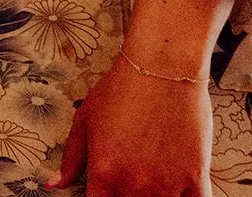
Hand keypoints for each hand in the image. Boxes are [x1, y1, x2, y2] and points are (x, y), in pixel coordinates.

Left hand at [53, 54, 211, 194]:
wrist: (163, 67)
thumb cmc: (122, 89)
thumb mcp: (85, 120)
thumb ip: (72, 158)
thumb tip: (55, 183)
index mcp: (104, 174)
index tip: (101, 193)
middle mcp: (136, 185)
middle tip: (125, 182)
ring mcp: (168, 185)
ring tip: (148, 183)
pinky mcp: (196, 179)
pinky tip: (176, 193)